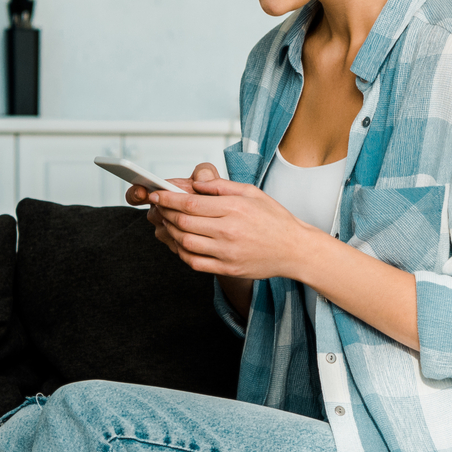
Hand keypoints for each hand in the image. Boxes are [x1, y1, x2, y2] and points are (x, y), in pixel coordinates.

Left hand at [144, 162, 324, 280]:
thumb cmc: (274, 219)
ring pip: (185, 242)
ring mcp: (227, 252)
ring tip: (167, 223)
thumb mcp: (251, 192)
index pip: (190, 202)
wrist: (295, 250)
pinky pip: (194, 262)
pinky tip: (179, 243)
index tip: (156, 194)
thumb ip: (221, 186)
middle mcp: (229, 231)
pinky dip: (181, 252)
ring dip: (170, 232)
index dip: (168, 198)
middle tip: (158, 207)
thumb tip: (195, 183)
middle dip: (164, 213)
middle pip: (183, 222)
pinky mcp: (228, 268)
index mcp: (234, 208)